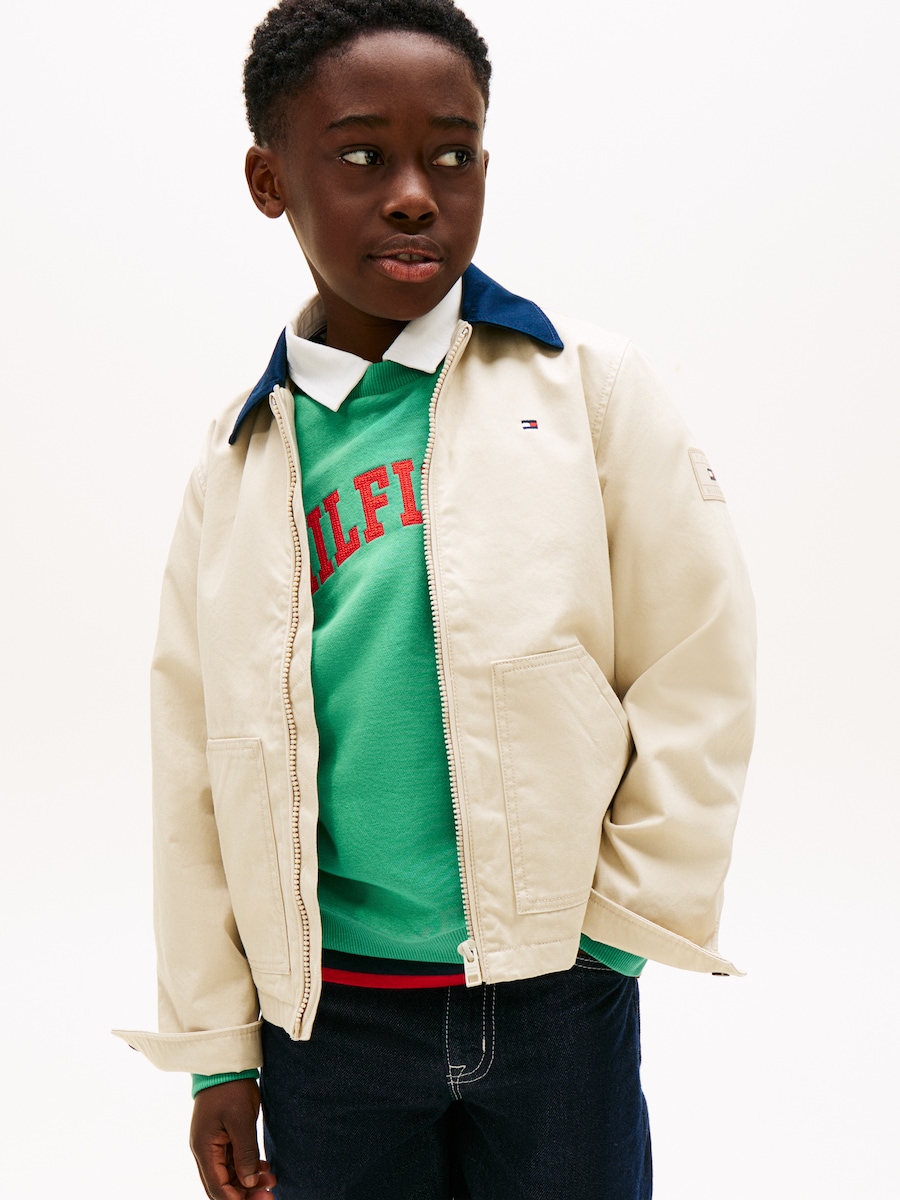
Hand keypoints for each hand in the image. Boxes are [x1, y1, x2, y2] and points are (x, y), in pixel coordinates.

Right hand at [190, 1079, 276, 1198]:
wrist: (226, 1062)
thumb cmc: (230, 1088)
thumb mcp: (241, 1120)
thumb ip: (245, 1153)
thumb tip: (249, 1181)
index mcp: (204, 1148)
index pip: (217, 1188)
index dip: (237, 1199)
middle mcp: (205, 1151)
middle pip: (222, 1185)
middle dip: (244, 1193)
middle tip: (269, 1195)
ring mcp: (213, 1144)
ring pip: (229, 1174)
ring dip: (248, 1180)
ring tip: (272, 1180)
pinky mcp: (223, 1137)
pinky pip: (234, 1161)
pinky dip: (248, 1167)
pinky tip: (264, 1169)